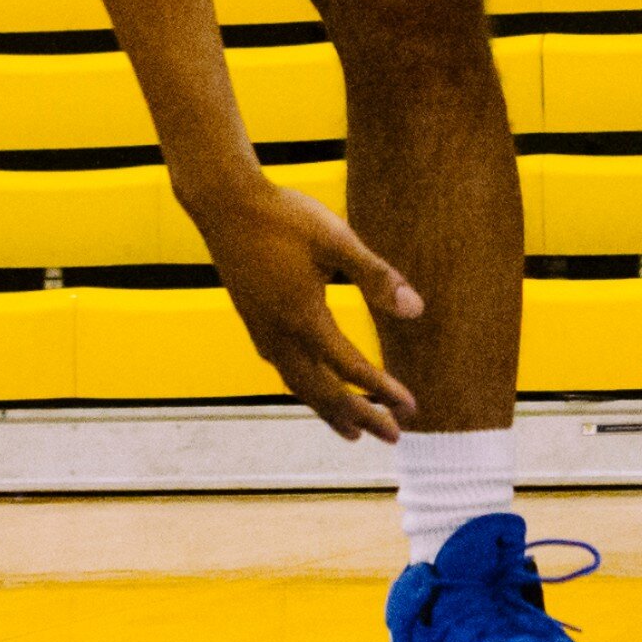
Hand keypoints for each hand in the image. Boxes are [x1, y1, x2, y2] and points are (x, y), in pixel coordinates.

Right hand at [181, 171, 423, 440]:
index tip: (410, 408)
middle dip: (360, 417)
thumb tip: (416, 311)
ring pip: (299, 386)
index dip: (382, 391)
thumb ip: (376, 276)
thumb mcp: (338, 241)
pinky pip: (284, 371)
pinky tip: (314, 386)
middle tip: (392, 437)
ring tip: (353, 433)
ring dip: (330, 411)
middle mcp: (279, 335)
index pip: (350, 369)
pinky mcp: (253, 322)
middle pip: (323, 392)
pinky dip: (307, 389)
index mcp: (303, 318)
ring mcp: (262, 332)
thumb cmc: (285, 217)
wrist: (225, 203)